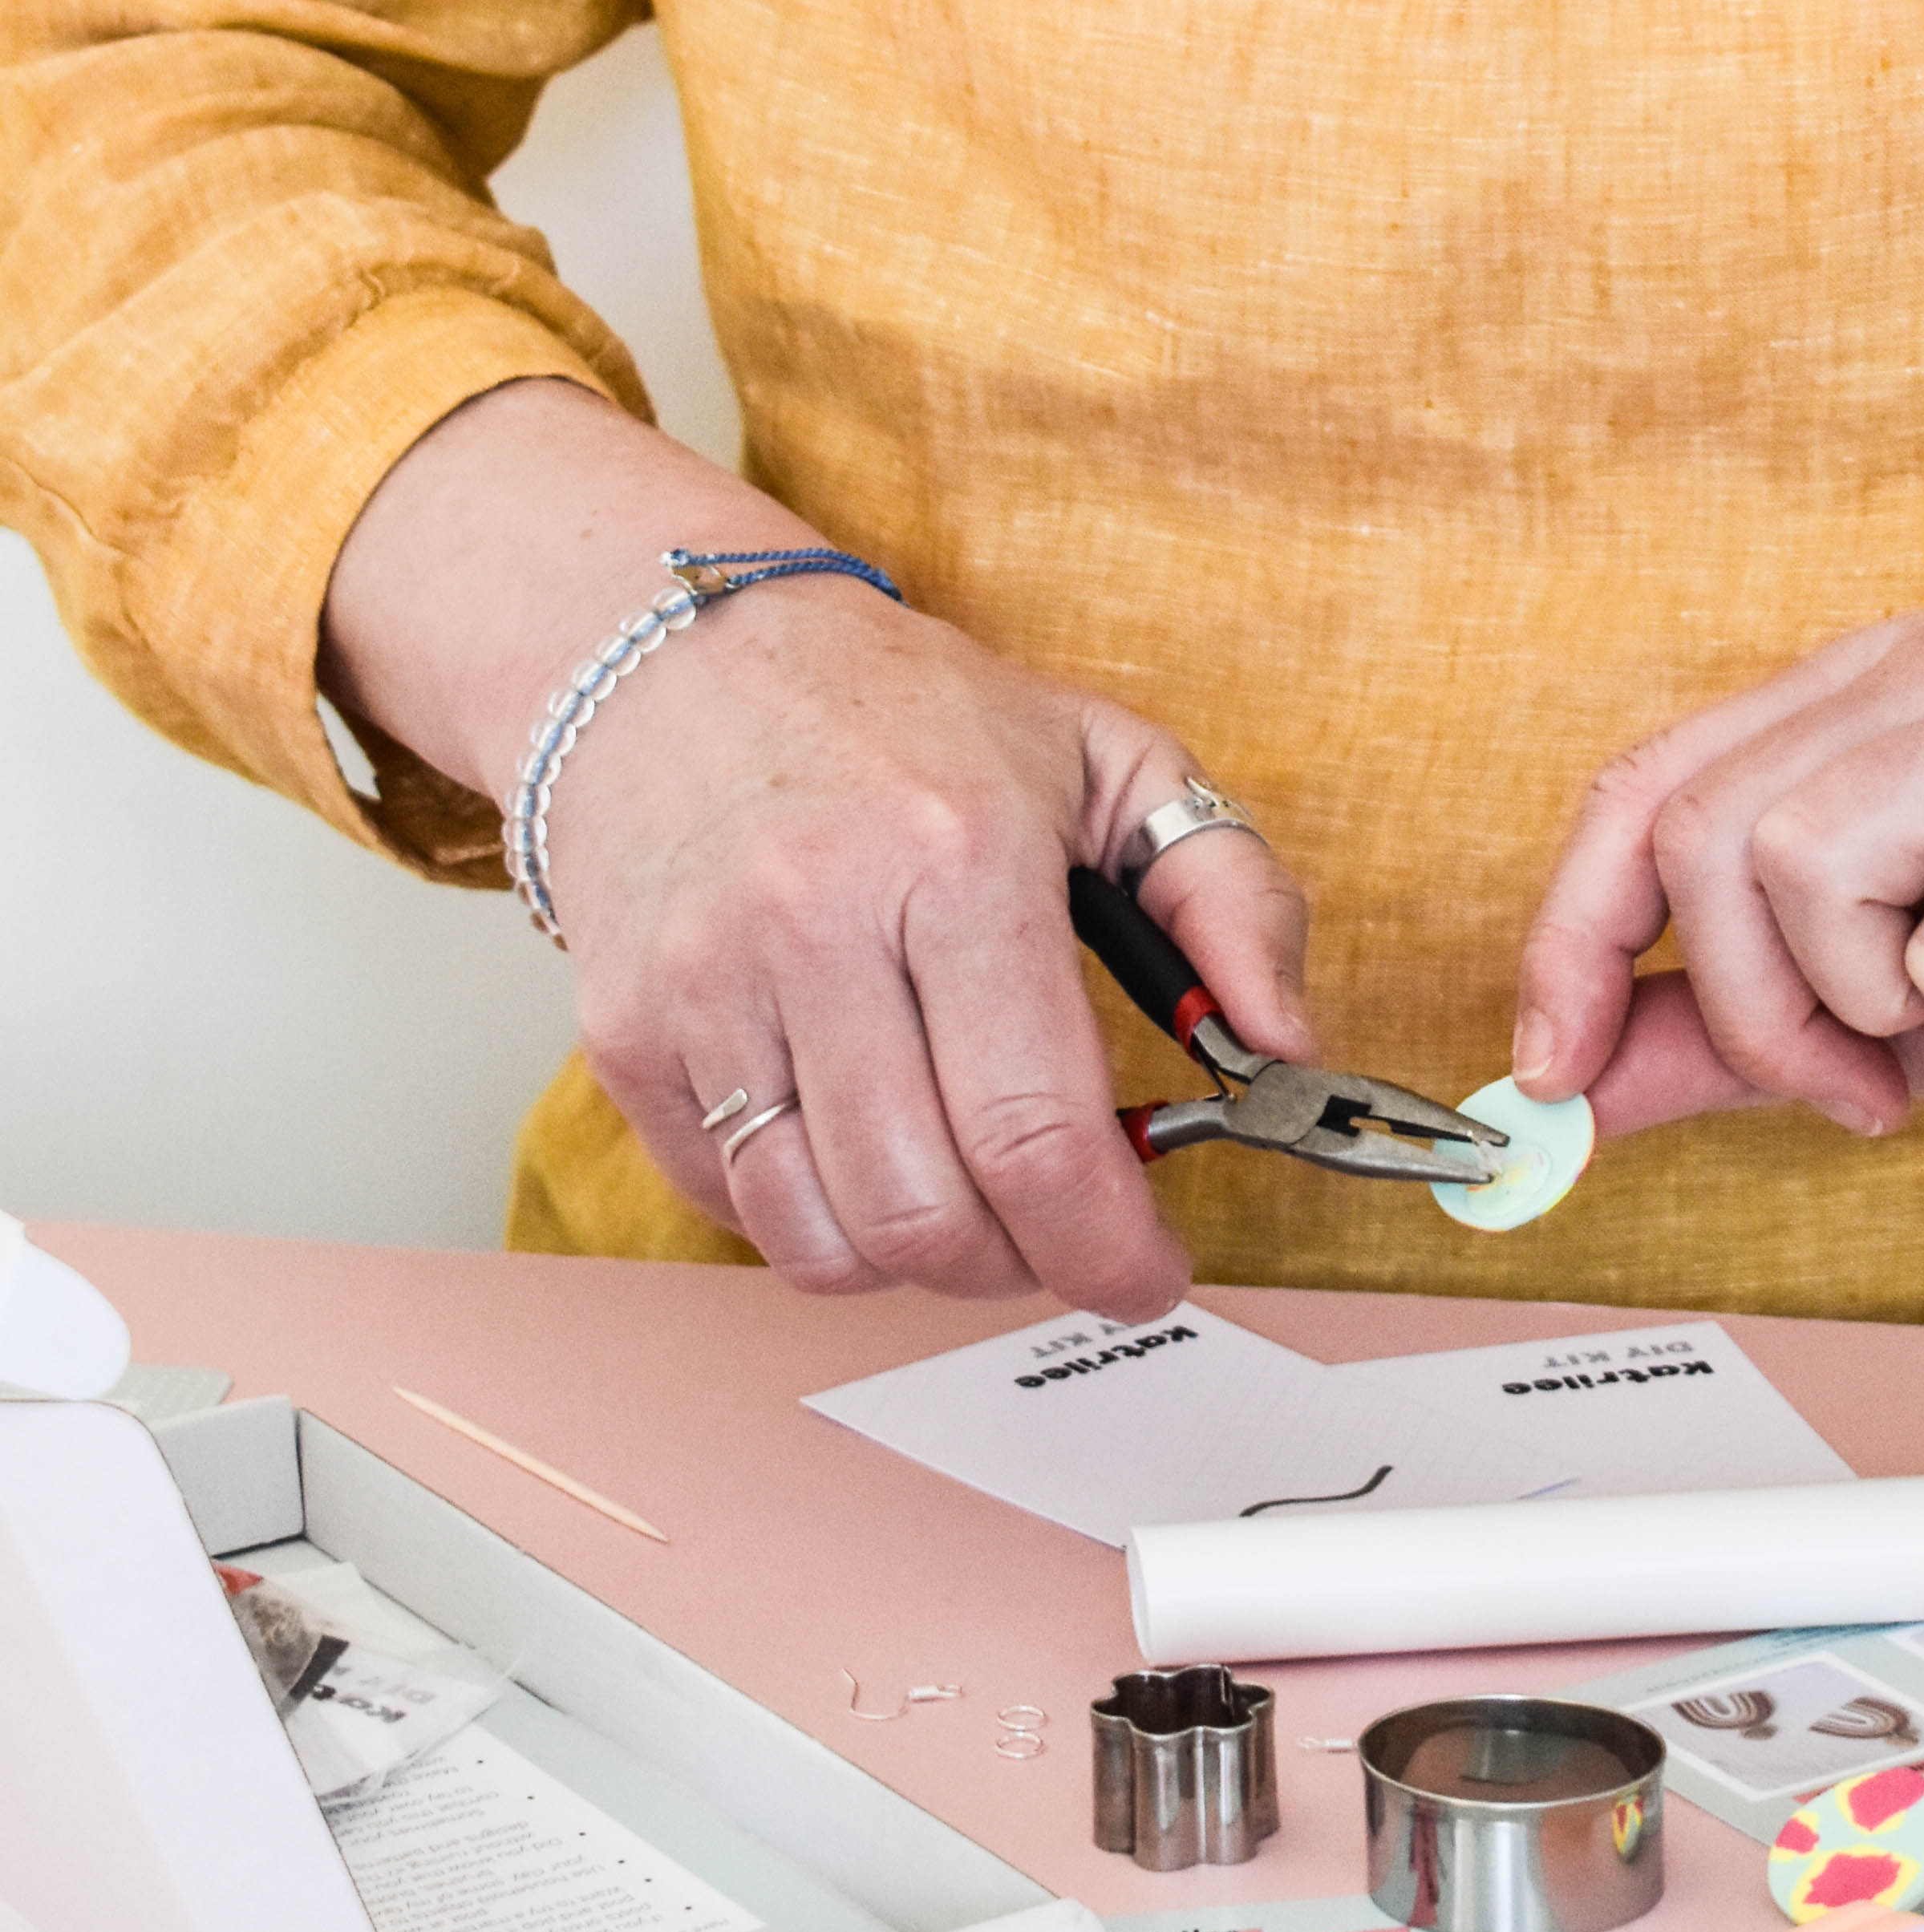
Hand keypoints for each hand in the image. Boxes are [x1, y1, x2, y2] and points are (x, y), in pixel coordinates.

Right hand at [322, 384, 1311, 1307]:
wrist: (668, 658)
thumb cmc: (900, 717)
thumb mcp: (1107, 759)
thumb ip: (1232, 897)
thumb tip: (1286, 1044)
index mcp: (959, 859)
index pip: (1038, 1130)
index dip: (1109, 1246)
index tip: (1146, 1272)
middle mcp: (818, 925)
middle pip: (931, 1215)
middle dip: (1025, 1266)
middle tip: (1060, 1235)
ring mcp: (707, 988)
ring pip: (826, 1239)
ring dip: (920, 1263)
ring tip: (967, 1200)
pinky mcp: (629, 1034)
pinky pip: (735, 1210)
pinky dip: (817, 1224)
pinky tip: (864, 1153)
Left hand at [1512, 616, 1923, 1151]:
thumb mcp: (1908, 1028)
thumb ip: (1740, 1033)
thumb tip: (1567, 1077)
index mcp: (1879, 697)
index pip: (1647, 786)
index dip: (1577, 936)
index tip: (1556, 1068)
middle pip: (1708, 837)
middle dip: (1764, 1015)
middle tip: (1873, 1081)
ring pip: (1804, 870)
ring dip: (1884, 1010)